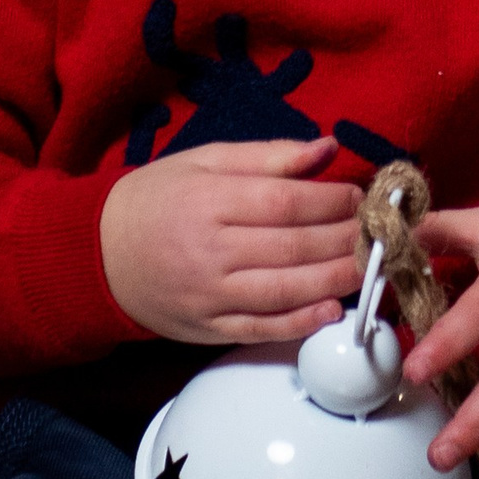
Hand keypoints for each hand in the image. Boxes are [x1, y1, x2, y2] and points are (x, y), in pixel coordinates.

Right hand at [99, 138, 362, 345]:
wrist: (99, 255)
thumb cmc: (157, 199)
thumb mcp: (204, 162)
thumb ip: (268, 156)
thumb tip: (327, 148)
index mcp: (210, 201)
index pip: (286, 202)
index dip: (332, 201)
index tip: (360, 196)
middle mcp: (211, 250)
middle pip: (294, 247)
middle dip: (345, 239)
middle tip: (378, 232)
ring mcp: (210, 296)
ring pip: (285, 291)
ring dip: (336, 280)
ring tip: (370, 268)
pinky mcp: (208, 329)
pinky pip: (262, 330)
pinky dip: (301, 324)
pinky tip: (333, 311)